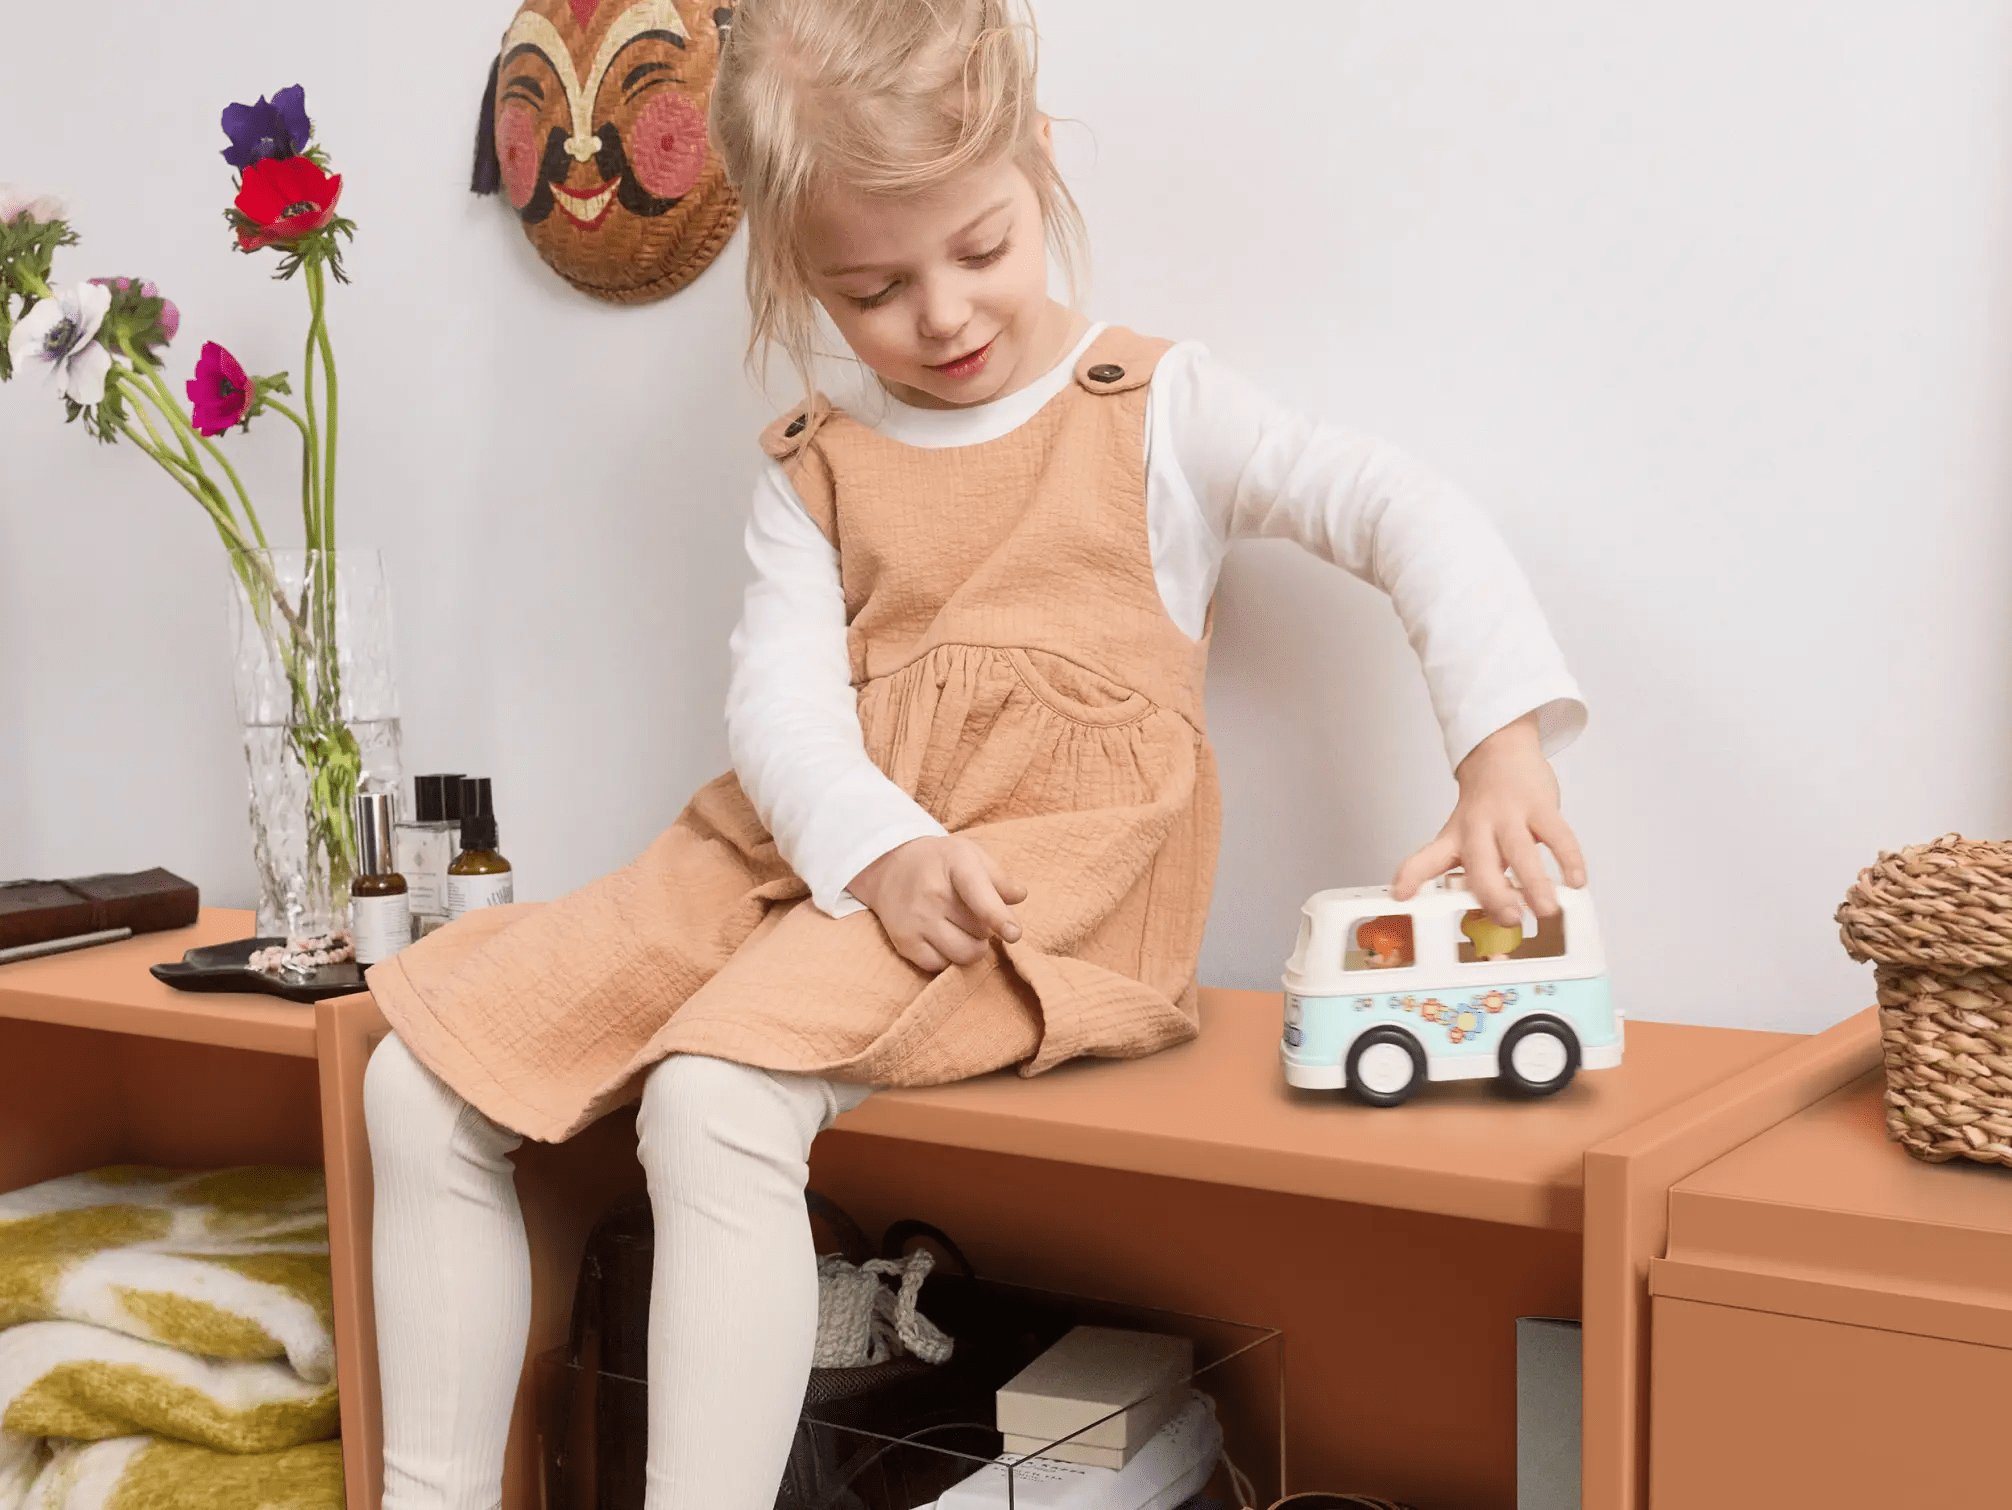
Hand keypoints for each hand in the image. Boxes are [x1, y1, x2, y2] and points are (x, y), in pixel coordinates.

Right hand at [847, 836, 1026, 972]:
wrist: (889, 865)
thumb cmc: (940, 862)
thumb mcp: (971, 855)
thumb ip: (999, 877)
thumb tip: (1020, 897)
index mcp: (956, 865)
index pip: (980, 896)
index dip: (999, 917)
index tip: (1013, 934)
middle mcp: (933, 894)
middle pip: (981, 932)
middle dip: (985, 928)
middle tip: (971, 913)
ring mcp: (917, 920)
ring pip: (964, 954)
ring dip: (970, 946)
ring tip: (959, 927)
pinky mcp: (904, 942)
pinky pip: (940, 965)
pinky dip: (947, 956)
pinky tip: (941, 937)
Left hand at [1390, 713, 1585, 925]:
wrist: (1499, 751)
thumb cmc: (1483, 805)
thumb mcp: (1461, 836)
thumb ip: (1473, 876)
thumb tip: (1487, 917)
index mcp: (1455, 837)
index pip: (1426, 858)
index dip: (1411, 877)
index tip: (1400, 895)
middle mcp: (1478, 826)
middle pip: (1481, 863)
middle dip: (1494, 894)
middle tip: (1510, 919)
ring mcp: (1510, 814)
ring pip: (1521, 850)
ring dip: (1535, 883)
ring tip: (1546, 909)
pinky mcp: (1540, 804)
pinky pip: (1558, 834)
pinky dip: (1569, 859)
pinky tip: (1575, 881)